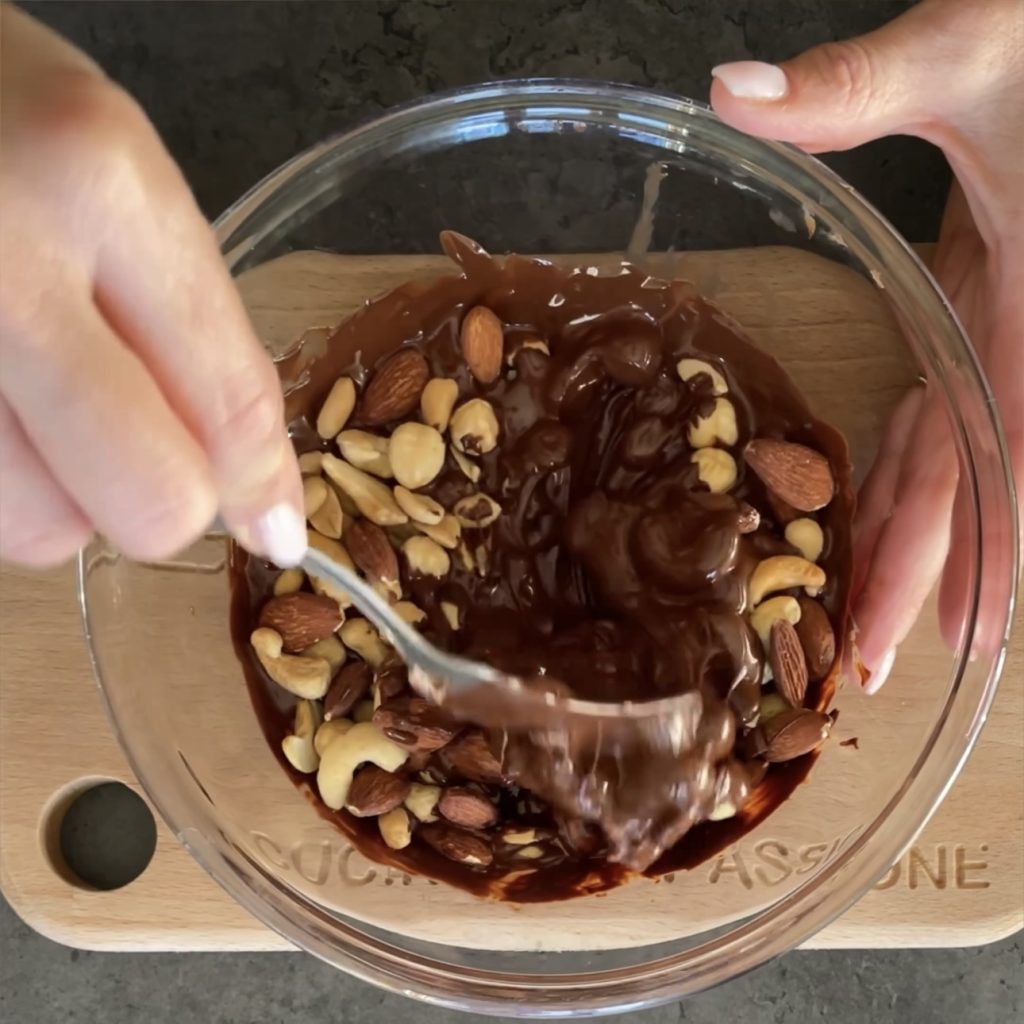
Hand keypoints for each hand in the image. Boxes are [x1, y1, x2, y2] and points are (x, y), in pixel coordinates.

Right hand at [0, 7, 304, 567]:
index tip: (274, 527)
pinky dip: (2, 474)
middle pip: (151, 501)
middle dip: (167, 501)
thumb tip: (254, 488)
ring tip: (38, 399)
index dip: (262, 486)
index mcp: (99, 185)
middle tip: (143, 450)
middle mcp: (3, 268)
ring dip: (62, 493)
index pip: (229, 402)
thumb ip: (192, 323)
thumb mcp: (116, 176)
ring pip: (41, 530)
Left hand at [710, 0, 1022, 687]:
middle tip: (881, 665)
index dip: (995, 545)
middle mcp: (1023, 335)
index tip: (964, 632)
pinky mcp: (988, 303)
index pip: (1016, 451)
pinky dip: (917, 462)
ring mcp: (1006, 325)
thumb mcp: (971, 49)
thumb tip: (729, 90)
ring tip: (877, 613)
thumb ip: (861, 82)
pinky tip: (886, 498)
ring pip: (964, 451)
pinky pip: (953, 404)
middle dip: (940, 572)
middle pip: (982, 475)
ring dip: (922, 533)